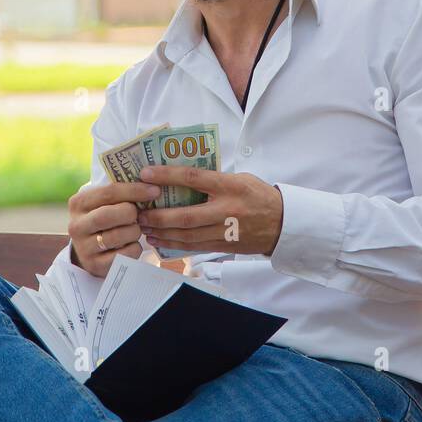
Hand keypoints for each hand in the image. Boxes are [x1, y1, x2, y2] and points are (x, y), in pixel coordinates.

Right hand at [67, 181, 161, 276]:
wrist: (90, 251)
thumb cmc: (104, 220)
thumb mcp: (103, 203)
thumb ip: (120, 193)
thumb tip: (151, 183)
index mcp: (78, 203)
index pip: (108, 192)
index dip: (134, 190)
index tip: (155, 190)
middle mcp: (77, 225)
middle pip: (109, 215)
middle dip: (132, 213)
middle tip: (140, 214)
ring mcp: (84, 248)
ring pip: (118, 236)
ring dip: (134, 231)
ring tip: (135, 229)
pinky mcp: (95, 265)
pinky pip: (124, 254)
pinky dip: (135, 248)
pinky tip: (131, 244)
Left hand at [136, 166, 283, 257]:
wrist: (283, 224)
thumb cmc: (259, 195)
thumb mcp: (240, 178)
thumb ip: (214, 179)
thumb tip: (181, 178)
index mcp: (231, 187)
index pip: (194, 179)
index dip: (167, 176)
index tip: (146, 174)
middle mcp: (227, 210)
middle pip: (186, 216)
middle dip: (159, 216)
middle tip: (139, 212)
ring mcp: (225, 231)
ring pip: (187, 236)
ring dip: (162, 233)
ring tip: (144, 228)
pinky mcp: (224, 246)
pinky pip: (194, 247)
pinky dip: (174, 244)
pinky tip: (159, 241)